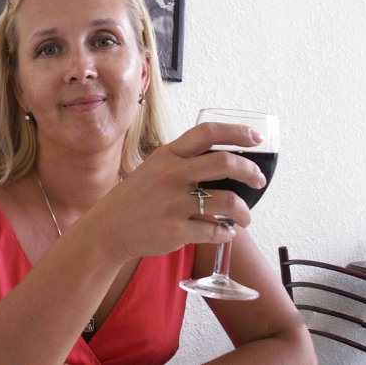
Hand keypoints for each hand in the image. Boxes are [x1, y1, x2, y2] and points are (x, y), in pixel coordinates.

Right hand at [81, 122, 266, 262]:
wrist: (106, 229)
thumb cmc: (133, 199)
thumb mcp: (152, 169)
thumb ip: (180, 163)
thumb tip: (219, 164)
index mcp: (167, 156)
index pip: (207, 132)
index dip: (236, 132)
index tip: (255, 137)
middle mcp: (172, 175)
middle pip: (224, 163)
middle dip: (251, 171)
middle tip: (259, 180)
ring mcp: (174, 203)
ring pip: (228, 201)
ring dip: (244, 212)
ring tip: (245, 218)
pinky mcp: (176, 230)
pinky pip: (215, 231)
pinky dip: (226, 234)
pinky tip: (224, 233)